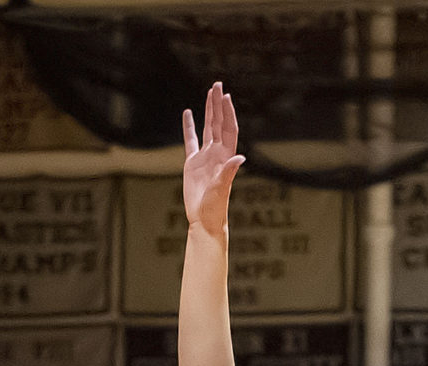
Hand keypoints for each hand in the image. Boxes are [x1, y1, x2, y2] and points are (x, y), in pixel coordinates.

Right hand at [180, 82, 243, 237]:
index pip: (228, 128)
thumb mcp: (221, 188)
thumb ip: (229, 172)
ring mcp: (205, 157)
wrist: (204, 219)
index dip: (227, 112)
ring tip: (209, 92)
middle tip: (217, 84)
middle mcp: (217, 153)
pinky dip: (189, 126)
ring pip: (207, 127)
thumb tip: (240, 158)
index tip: (225, 96)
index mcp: (226, 156)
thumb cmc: (215, 207)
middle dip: (218, 104)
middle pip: (219, 123)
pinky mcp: (192, 163)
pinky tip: (188, 113)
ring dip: (209, 110)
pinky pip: (190, 140)